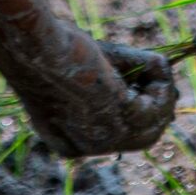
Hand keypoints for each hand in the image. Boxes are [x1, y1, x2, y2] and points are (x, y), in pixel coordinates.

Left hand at [23, 33, 177, 158]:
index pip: (116, 138)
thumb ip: (114, 78)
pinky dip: (161, 79)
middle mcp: (88, 146)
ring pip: (155, 126)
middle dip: (158, 107)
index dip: (139, 109)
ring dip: (162, 94)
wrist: (33, 48)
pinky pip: (160, 103)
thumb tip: (159, 71)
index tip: (147, 84)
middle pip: (142, 139)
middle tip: (161, 78)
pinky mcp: (122, 118)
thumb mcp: (82, 71)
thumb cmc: (46, 49)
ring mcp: (106, 138)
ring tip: (155, 65)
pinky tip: (154, 62)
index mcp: (70, 140)